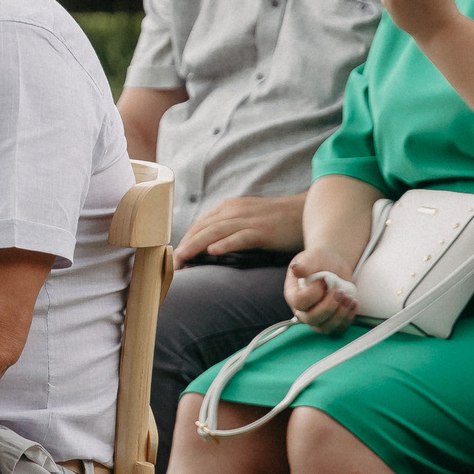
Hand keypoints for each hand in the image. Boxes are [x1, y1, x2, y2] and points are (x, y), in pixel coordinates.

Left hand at [175, 195, 307, 265]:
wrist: (303, 213)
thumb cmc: (274, 221)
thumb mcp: (245, 219)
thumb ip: (227, 229)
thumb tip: (207, 248)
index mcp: (228, 208)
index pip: (199, 225)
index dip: (184, 241)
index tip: (173, 259)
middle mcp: (234, 211)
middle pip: (202, 228)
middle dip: (184, 246)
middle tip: (170, 265)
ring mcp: (248, 220)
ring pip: (215, 231)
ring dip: (195, 246)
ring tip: (181, 259)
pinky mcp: (262, 231)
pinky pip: (240, 237)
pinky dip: (225, 243)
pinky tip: (213, 251)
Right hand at [283, 246, 358, 334]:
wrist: (333, 263)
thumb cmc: (320, 259)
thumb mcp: (313, 256)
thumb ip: (305, 264)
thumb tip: (296, 269)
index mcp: (293, 294)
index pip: (299, 302)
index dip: (313, 294)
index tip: (323, 280)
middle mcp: (302, 309)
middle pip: (311, 319)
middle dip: (328, 307)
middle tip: (340, 292)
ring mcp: (317, 317)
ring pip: (324, 328)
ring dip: (339, 315)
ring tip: (349, 298)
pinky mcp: (331, 320)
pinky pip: (338, 329)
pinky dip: (347, 318)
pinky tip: (353, 303)